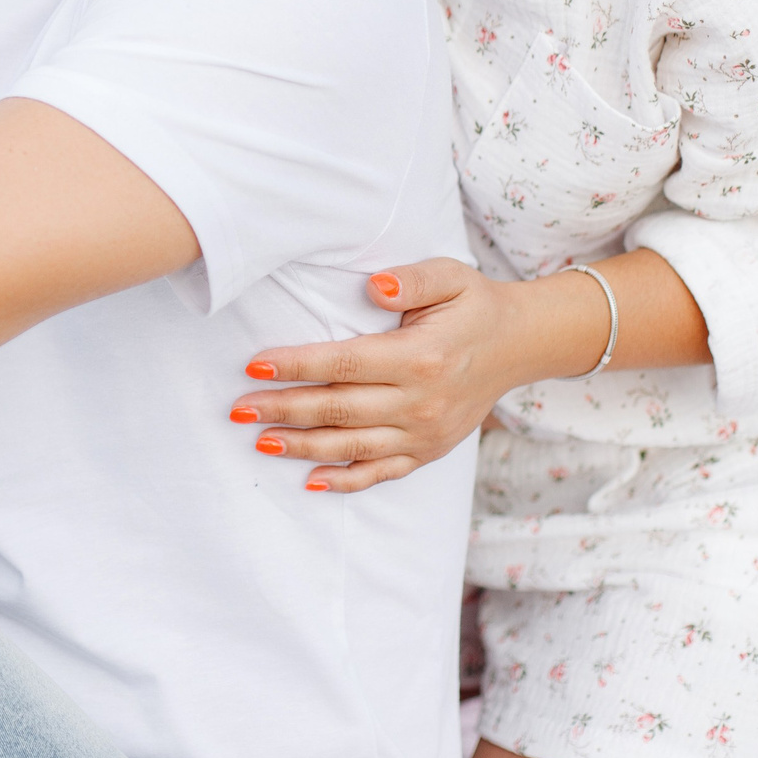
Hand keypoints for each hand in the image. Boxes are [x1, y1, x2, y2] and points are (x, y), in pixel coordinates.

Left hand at [231, 260, 605, 492]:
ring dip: (304, 447)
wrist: (519, 345)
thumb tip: (373, 288)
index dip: (298, 366)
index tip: (255, 364)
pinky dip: (347, 481)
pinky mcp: (428, 451)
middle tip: (238, 408)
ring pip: (353, 446)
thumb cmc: (473, 305)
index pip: (345, 364)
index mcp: (420, 357)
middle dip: (284, 409)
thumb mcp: (451, 275)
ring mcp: (425, 433)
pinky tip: (312, 481)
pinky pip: (382, 472)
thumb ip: (412, 280)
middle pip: (339, 409)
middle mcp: (421, 402)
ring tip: (261, 442)